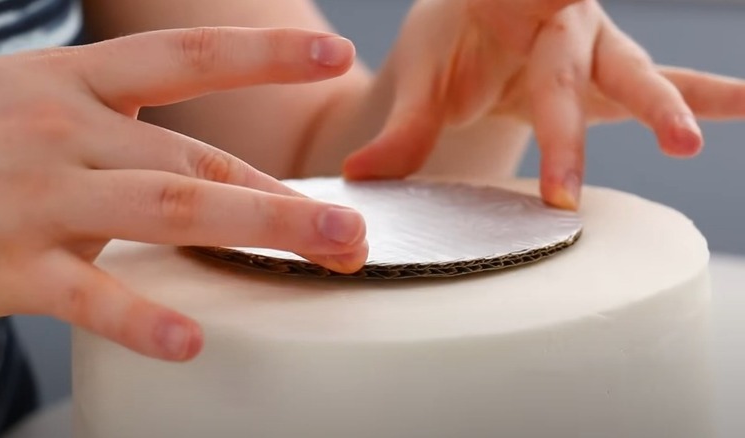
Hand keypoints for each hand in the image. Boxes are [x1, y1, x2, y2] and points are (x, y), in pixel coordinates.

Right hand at [0, 27, 366, 360]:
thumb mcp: (38, 104)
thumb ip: (120, 128)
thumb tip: (211, 173)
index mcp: (77, 83)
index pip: (187, 58)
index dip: (263, 54)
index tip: (331, 56)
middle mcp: (67, 130)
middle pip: (199, 158)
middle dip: (284, 197)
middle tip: (353, 229)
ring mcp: (39, 195)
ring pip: (168, 210)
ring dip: (259, 230)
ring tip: (328, 253)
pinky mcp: (9, 262)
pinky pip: (88, 294)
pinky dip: (141, 320)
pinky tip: (190, 343)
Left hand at [343, 0, 744, 208]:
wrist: (469, 26)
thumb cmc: (448, 41)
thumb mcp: (425, 74)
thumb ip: (404, 126)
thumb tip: (365, 176)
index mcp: (519, 6)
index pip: (542, 22)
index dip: (556, 27)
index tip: (564, 49)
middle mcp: (567, 24)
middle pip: (583, 71)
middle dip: (577, 130)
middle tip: (578, 183)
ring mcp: (594, 49)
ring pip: (635, 75)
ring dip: (665, 107)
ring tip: (687, 142)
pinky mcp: (606, 77)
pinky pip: (663, 84)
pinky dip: (705, 95)